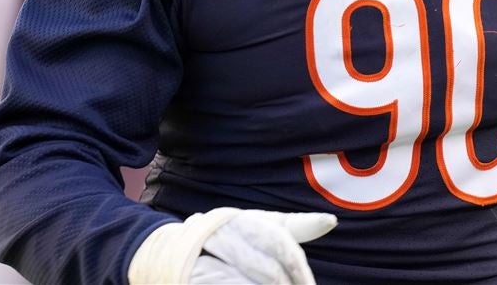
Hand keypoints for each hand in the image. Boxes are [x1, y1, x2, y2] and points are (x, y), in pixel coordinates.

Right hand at [129, 206, 336, 284]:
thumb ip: (292, 228)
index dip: (297, 267)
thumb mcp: (257, 228)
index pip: (278, 241)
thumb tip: (331, 221)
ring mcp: (201, 259)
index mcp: (239, 219)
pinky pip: (219, 284)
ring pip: (244, 281)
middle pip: (265, 269)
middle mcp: (219, 233)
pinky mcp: (188, 279)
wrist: (164, 255)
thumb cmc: (223, 240)